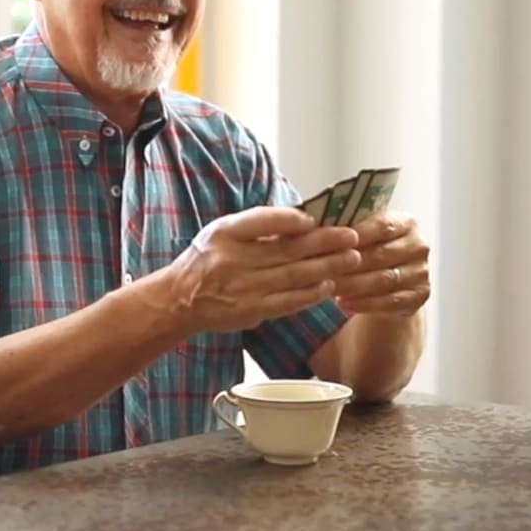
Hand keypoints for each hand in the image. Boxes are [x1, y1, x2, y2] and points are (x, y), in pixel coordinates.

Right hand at [161, 206, 361, 333]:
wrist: (179, 300)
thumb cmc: (207, 260)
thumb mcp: (222, 232)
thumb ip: (257, 224)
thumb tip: (303, 219)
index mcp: (225, 233)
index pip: (262, 220)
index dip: (291, 219)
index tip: (315, 218)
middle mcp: (232, 260)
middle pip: (287, 249)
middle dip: (324, 243)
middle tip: (352, 237)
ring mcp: (242, 288)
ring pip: (293, 276)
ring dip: (326, 267)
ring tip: (351, 259)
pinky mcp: (250, 311)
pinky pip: (288, 302)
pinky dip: (310, 294)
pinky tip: (329, 286)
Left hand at [332, 213, 430, 316]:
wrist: (393, 277)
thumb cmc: (371, 249)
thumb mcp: (364, 233)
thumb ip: (348, 229)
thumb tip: (317, 229)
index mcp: (406, 223)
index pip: (382, 226)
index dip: (355, 235)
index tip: (329, 241)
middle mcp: (419, 246)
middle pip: (381, 255)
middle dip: (349, 263)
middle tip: (322, 269)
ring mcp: (421, 273)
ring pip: (384, 280)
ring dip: (354, 285)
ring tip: (329, 287)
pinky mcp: (418, 297)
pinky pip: (389, 302)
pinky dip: (364, 303)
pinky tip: (343, 302)